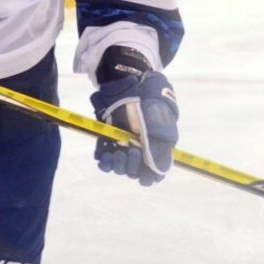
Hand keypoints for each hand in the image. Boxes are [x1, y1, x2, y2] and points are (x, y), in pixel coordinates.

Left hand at [90, 71, 178, 185]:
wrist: (132, 87)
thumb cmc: (151, 107)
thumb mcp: (160, 128)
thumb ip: (158, 151)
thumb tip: (158, 173)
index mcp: (156, 148)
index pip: (153, 173)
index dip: (148, 177)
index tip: (143, 176)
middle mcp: (139, 149)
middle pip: (134, 171)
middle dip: (132, 167)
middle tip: (132, 151)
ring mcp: (123, 144)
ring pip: (119, 167)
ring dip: (118, 165)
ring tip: (117, 153)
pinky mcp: (108, 139)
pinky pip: (103, 157)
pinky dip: (104, 159)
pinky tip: (105, 154)